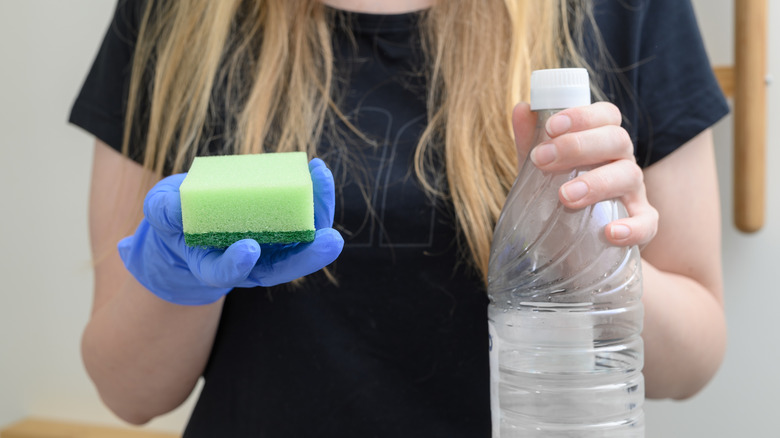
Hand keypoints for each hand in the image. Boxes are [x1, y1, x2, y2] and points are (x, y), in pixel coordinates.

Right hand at [117, 158, 343, 304]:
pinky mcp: (282, 225)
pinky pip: (304, 216)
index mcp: (214, 266)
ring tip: (323, 181)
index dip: (236, 264)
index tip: (248, 248)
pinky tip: (318, 172)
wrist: (192, 216)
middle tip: (331, 240)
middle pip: (284, 266)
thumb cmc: (175, 218)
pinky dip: (314, 196)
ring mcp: (269, 246)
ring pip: (302, 241)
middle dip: (309, 254)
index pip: (226, 273)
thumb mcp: (161, 214)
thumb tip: (176, 207)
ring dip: (319, 215)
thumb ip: (164, 211)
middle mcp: (249, 263)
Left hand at [512, 102, 657, 247]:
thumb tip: (521, 109)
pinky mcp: (642, 224)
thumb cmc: (557, 195)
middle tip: (542, 160)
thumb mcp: (539, 169)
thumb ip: (530, 141)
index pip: (606, 115)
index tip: (551, 127)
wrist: (567, 241)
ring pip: (629, 176)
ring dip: (597, 183)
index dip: (582, 116)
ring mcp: (634, 193)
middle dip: (578, 146)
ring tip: (565, 196)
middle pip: (616, 140)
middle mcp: (622, 161)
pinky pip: (647, 223)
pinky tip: (610, 233)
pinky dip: (633, 228)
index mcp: (602, 141)